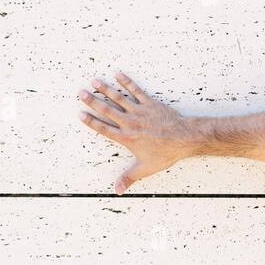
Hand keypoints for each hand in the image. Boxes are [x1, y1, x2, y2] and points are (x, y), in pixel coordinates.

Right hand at [77, 72, 193, 192]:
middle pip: (107, 110)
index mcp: (126, 137)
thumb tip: (117, 190)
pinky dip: (127, 82)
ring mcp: (140, 111)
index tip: (79, 114)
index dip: (90, 121)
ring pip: (119, 98)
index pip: (103, 128)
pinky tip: (119, 74)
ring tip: (94, 81)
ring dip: (105, 89)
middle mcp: (129, 123)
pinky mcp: (151, 103)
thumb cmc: (166, 153)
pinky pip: (137, 90)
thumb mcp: (145, 168)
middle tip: (80, 93)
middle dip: (92, 101)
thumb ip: (129, 177)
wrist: (185, 138)